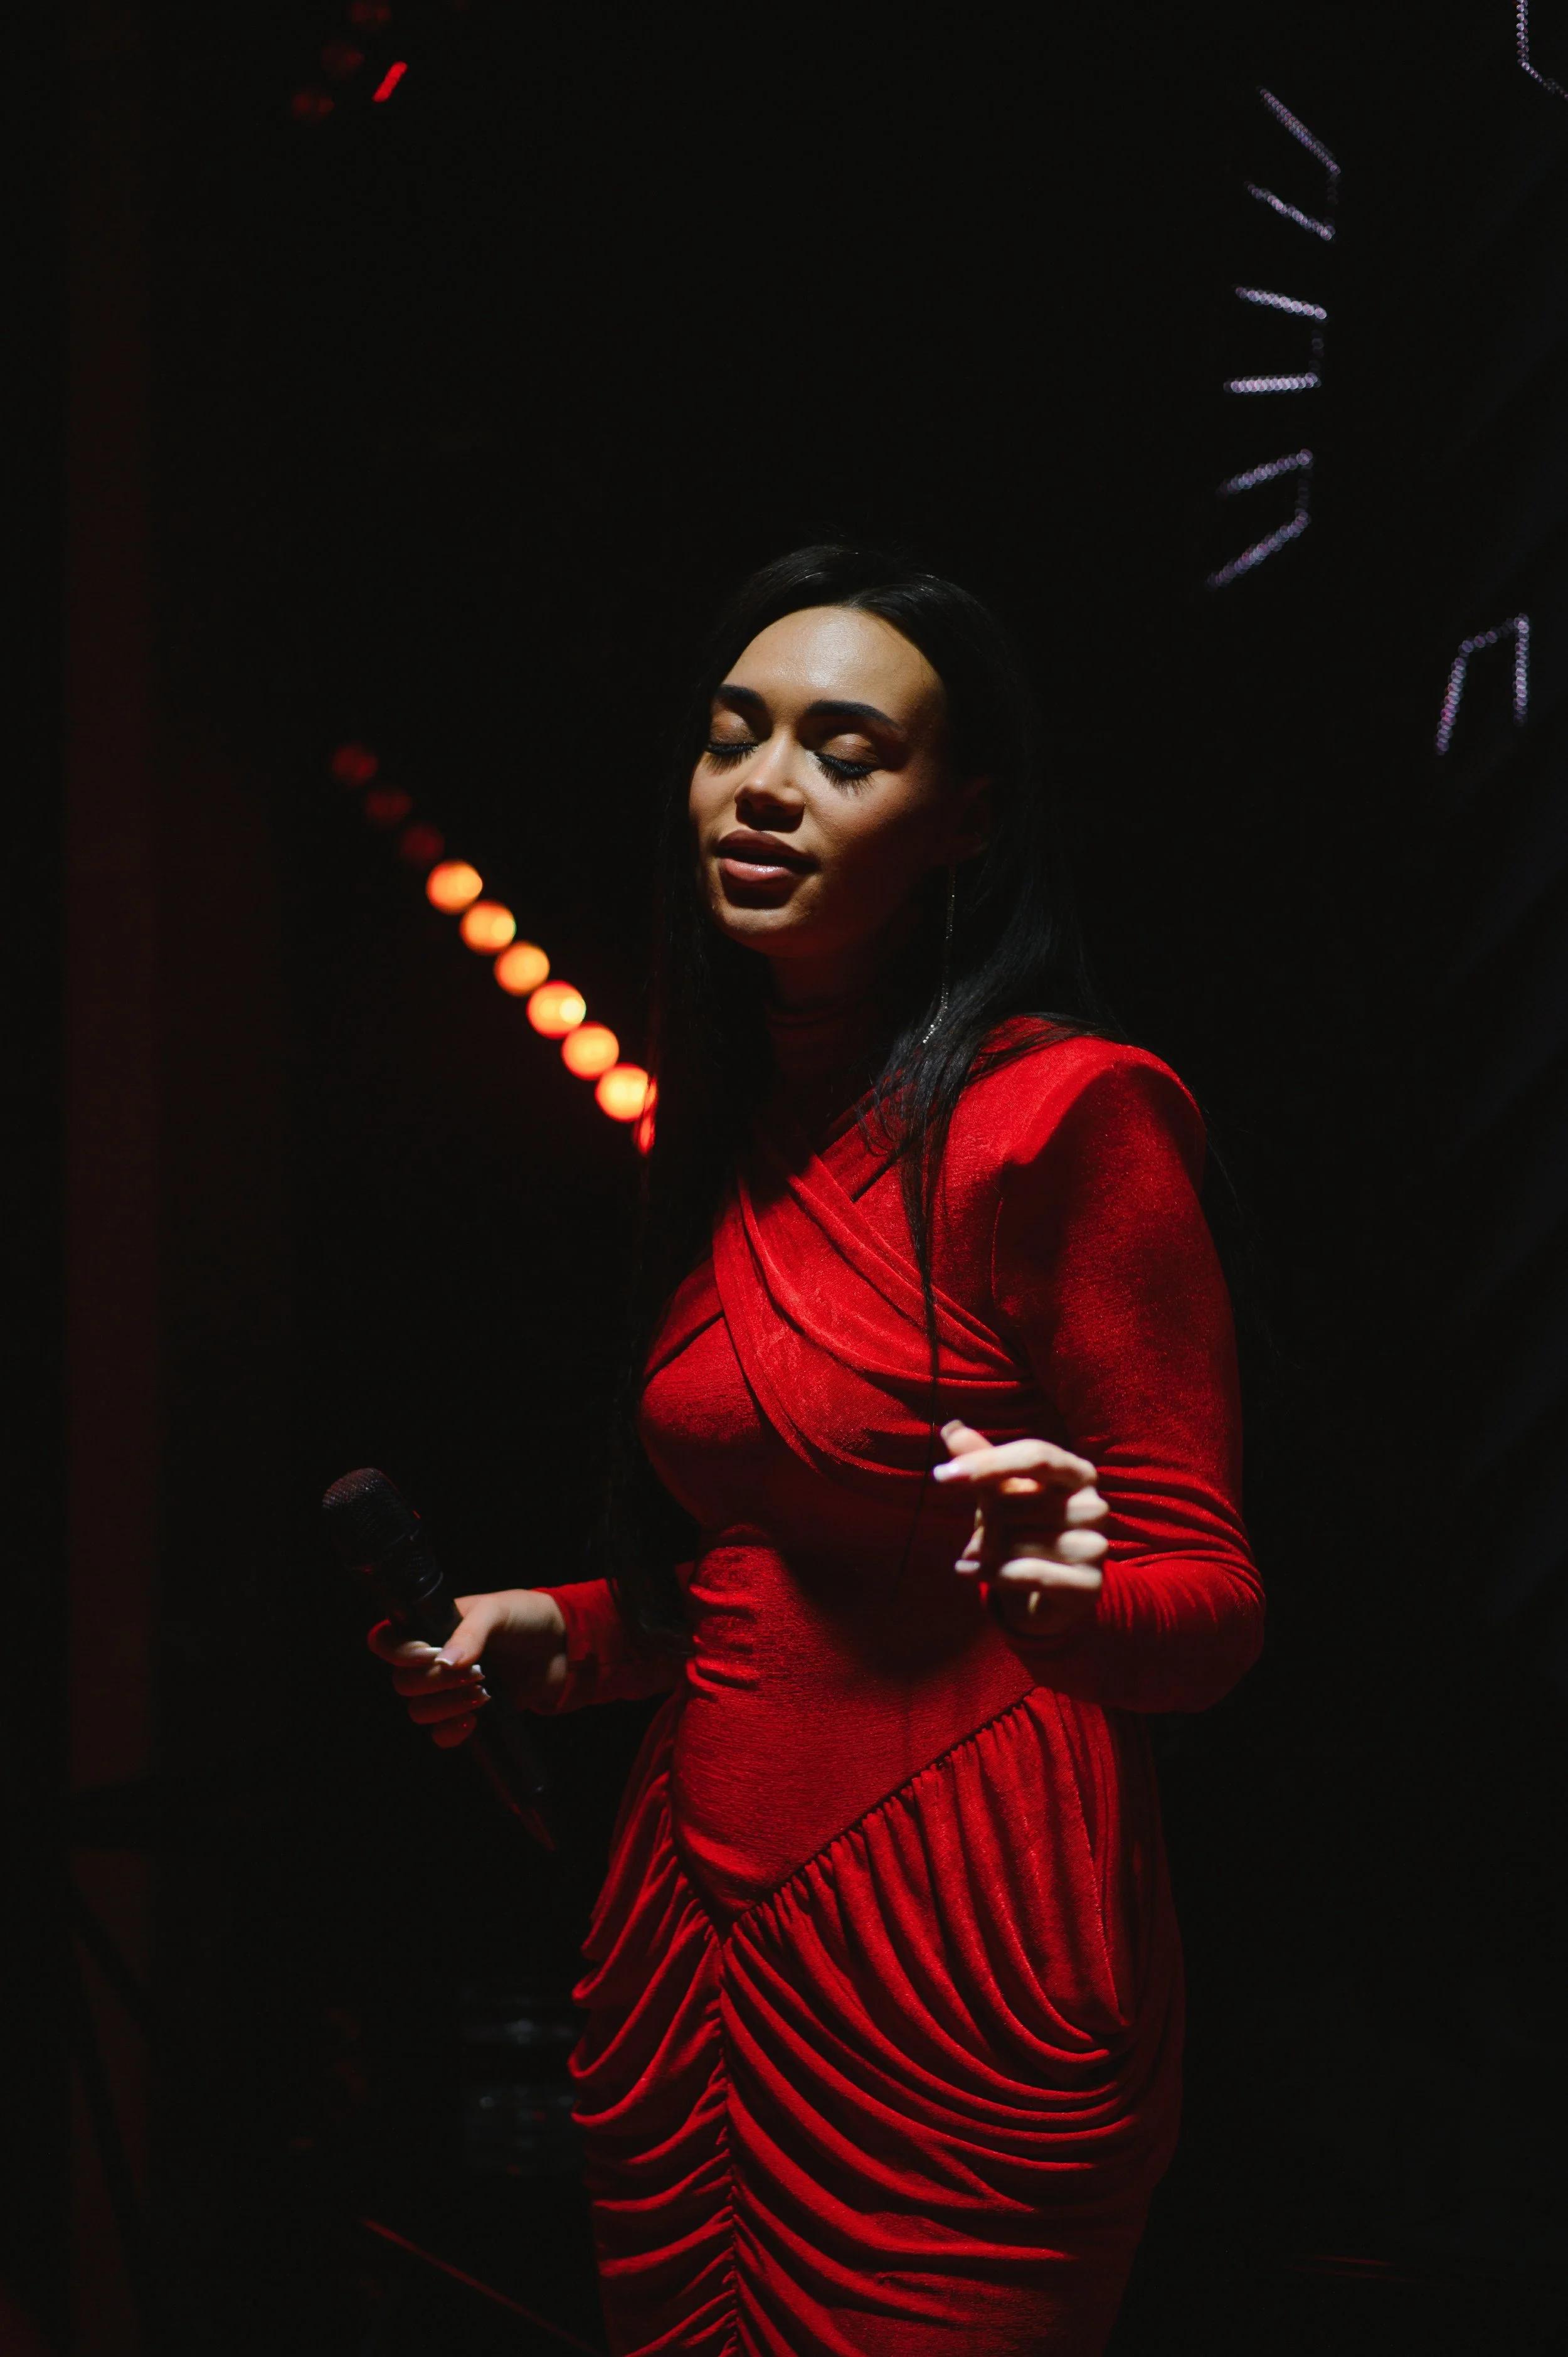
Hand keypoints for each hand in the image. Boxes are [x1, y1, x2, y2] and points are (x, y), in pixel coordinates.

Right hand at [366, 1588, 569, 1748]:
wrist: (562, 1647)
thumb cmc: (526, 1617)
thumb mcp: (498, 1611)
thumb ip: (471, 1632)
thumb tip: (445, 1662)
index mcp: (431, 1627)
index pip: (387, 1640)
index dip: (396, 1652)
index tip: (427, 1655)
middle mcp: (433, 1660)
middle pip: (402, 1683)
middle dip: (434, 1682)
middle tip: (474, 1672)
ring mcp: (449, 1690)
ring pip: (419, 1710)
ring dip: (446, 1706)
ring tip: (483, 1692)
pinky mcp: (468, 1714)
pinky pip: (440, 1734)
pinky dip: (451, 1732)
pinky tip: (474, 1720)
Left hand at [932, 1419, 1108, 1639]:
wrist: (1042, 1595)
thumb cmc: (1023, 1533)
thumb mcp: (1000, 1493)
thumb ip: (982, 1461)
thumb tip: (951, 1429)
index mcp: (1077, 1473)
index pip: (1035, 1455)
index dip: (988, 1463)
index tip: (942, 1476)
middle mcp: (1095, 1506)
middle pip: (1017, 1502)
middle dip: (984, 1521)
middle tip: (980, 1536)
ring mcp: (1096, 1547)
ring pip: (1017, 1541)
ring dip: (986, 1551)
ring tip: (982, 1555)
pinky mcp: (1089, 1585)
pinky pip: (1027, 1573)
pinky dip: (990, 1573)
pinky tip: (966, 1569)